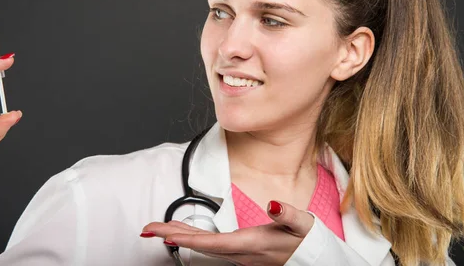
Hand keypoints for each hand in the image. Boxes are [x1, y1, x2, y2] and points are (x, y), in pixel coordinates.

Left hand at [141, 200, 313, 265]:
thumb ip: (287, 214)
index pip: (210, 242)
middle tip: (147, 228)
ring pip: (204, 246)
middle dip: (172, 235)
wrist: (316, 260)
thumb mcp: (302, 225)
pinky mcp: (242, 253)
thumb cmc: (307, 242)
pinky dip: (195, 239)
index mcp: (249, 244)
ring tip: (161, 227)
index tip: (163, 232)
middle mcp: (240, 253)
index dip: (185, 237)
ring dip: (181, 236)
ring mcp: (240, 255)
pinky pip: (211, 246)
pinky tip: (186, 233)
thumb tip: (272, 204)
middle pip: (200, 245)